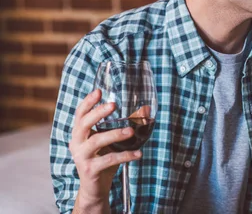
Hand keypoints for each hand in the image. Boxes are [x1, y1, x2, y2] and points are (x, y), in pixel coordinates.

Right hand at [69, 89, 141, 206]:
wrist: (95, 187)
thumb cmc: (104, 158)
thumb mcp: (114, 141)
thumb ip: (127, 125)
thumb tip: (146, 110)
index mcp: (80, 133)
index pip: (80, 114)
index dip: (88, 102)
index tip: (99, 91)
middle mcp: (77, 143)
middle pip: (83, 124)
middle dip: (98, 113)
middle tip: (113, 105)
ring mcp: (81, 157)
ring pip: (96, 141)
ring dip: (115, 134)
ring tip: (131, 131)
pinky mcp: (90, 169)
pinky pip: (108, 160)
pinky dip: (125, 156)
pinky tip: (138, 154)